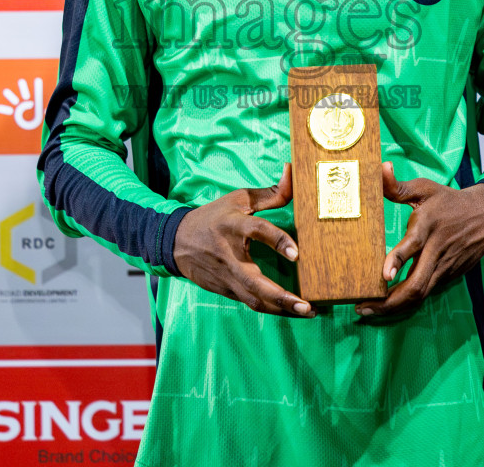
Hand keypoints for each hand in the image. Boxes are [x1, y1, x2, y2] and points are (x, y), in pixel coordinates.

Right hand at [172, 164, 315, 317]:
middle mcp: (229, 254)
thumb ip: (271, 193)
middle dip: (281, 297)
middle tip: (307, 306)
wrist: (176, 242)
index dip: (277, 241)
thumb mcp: (239, 199)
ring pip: (254, 299)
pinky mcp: (226, 290)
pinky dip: (271, 309)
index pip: (257, 231)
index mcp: (232, 225)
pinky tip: (291, 310)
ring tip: (307, 312)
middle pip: (254, 282)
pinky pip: (251, 302)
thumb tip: (293, 171)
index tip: (296, 254)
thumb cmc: (214, 217)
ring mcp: (226, 276)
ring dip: (281, 309)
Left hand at [356, 162, 483, 318]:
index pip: (413, 246)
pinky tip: (388, 303)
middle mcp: (436, 250)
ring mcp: (444, 267)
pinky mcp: (448, 275)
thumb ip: (398, 186)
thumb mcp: (425, 188)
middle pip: (416, 284)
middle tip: (362, 306)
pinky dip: (406, 300)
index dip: (398, 261)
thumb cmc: (450, 201)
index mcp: (429, 226)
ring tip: (368, 310)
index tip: (383, 274)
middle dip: (388, 301)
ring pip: (420, 294)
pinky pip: (426, 292)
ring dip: (394, 306)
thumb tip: (380, 168)